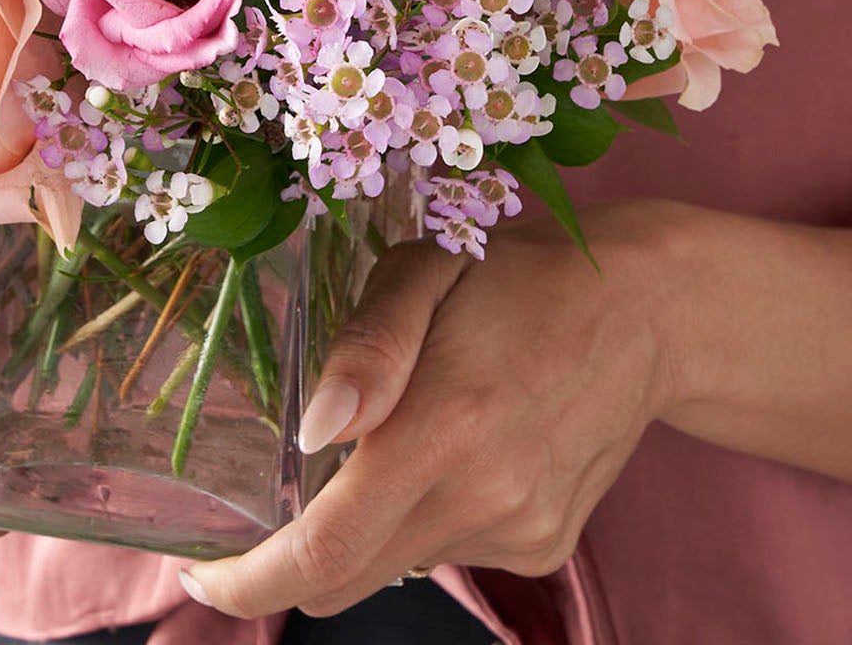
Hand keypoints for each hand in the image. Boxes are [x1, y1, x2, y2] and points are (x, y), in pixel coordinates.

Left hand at [179, 199, 851, 618]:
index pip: (318, 555)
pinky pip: (453, 554)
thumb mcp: (427, 268)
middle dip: (292, 564)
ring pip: (397, 564)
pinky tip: (468, 454)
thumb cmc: (519, 277)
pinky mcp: (546, 545)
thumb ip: (366, 344)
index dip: (244, 583)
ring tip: (412, 440)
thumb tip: (314, 428)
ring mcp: (519, 529)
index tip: (202, 571)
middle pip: (343, 583)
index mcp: (440, 428)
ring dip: (373, 526)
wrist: (650, 310)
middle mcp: (482, 496)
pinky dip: (432, 520)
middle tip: (272, 512)